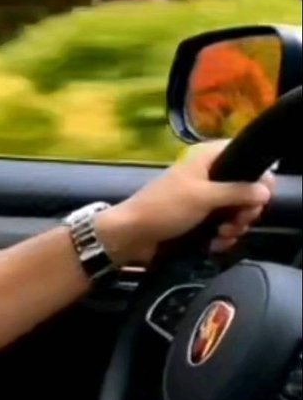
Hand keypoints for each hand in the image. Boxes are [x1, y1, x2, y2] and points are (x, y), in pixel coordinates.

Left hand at [97, 141, 275, 265]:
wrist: (132, 235)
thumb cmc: (165, 207)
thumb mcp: (203, 196)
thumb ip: (237, 191)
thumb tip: (267, 189)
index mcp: (207, 159)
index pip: (243, 155)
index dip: (256, 174)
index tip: (257, 194)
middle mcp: (208, 176)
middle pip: (245, 189)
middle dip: (245, 209)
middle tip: (236, 221)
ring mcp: (204, 200)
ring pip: (236, 212)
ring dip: (233, 228)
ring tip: (220, 235)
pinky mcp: (200, 221)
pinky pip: (223, 228)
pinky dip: (221, 238)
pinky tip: (212, 244)